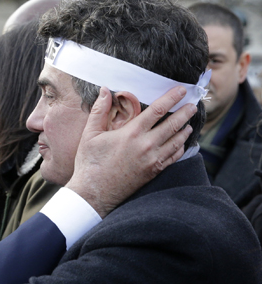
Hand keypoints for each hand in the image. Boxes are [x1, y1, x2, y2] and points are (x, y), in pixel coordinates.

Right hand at [67, 86, 196, 217]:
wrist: (94, 193)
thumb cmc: (89, 163)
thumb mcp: (89, 134)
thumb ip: (98, 110)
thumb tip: (105, 90)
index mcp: (131, 133)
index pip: (158, 110)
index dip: (171, 98)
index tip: (181, 90)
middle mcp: (146, 146)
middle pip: (173, 124)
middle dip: (185, 112)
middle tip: (193, 104)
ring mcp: (152, 160)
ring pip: (177, 141)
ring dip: (185, 129)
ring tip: (189, 122)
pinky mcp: (153, 172)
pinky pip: (173, 157)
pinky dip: (180, 148)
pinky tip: (181, 143)